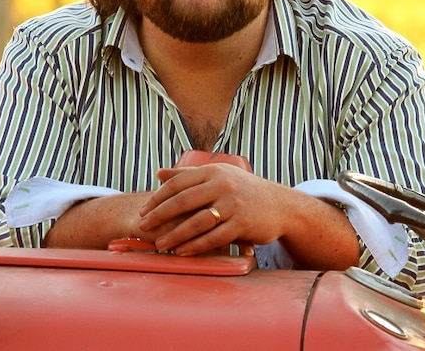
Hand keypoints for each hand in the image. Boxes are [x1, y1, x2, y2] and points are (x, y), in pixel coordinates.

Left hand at [138, 163, 290, 255]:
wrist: (281, 206)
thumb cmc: (244, 191)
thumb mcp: (219, 176)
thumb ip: (189, 175)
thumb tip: (158, 174)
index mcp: (214, 171)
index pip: (179, 183)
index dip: (158, 197)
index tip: (143, 210)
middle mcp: (223, 185)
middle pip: (184, 200)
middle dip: (160, 215)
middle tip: (143, 227)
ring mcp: (234, 205)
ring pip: (197, 222)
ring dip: (175, 235)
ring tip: (159, 244)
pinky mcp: (242, 224)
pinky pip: (214, 238)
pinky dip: (196, 246)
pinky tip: (182, 252)